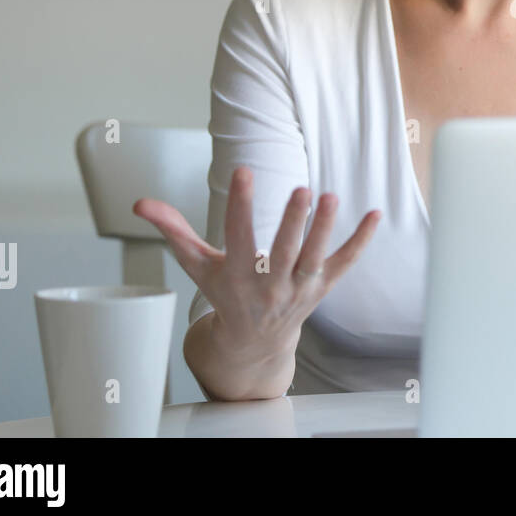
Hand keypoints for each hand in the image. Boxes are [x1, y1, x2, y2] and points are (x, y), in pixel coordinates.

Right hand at [132, 166, 380, 362]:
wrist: (252, 344)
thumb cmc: (224, 295)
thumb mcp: (196, 265)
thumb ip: (172, 231)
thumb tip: (141, 203)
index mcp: (237, 276)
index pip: (239, 237)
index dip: (242, 204)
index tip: (244, 171)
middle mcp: (270, 284)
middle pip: (285, 251)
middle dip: (294, 222)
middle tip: (302, 189)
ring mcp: (299, 287)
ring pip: (315, 257)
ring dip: (325, 228)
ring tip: (331, 196)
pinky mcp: (322, 286)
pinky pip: (345, 263)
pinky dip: (360, 241)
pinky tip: (374, 215)